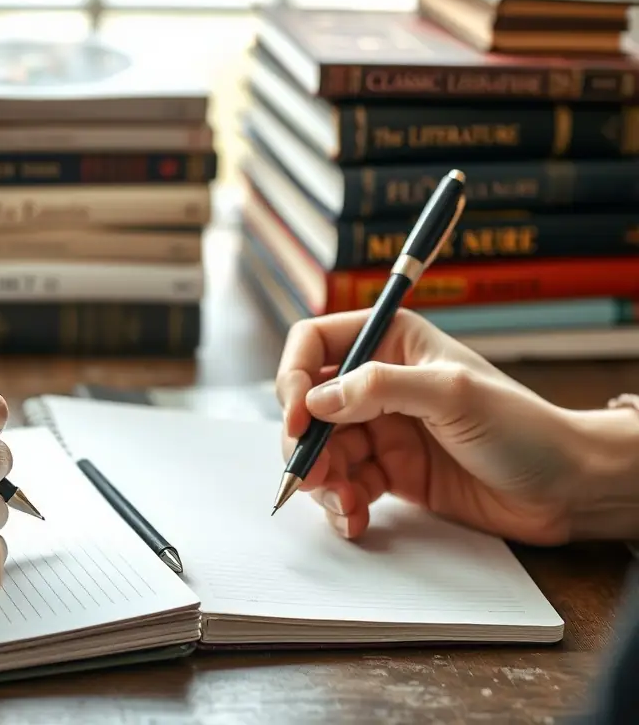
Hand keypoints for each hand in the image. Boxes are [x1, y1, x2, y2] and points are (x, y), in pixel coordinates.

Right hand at [275, 308, 638, 544]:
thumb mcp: (453, 394)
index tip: (296, 417)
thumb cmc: (524, 428)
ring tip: (344, 504)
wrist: (566, 489)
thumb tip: (316, 400)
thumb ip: (380, 388)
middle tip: (311, 475)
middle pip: (309, 405)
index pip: (314, 344)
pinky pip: (345, 484)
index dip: (294, 378)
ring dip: (322, 480)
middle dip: (304, 442)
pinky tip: (355, 518)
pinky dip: (340, 503)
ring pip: (322, 449)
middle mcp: (380, 384)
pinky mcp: (390, 472)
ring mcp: (383, 429)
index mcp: (392, 342)